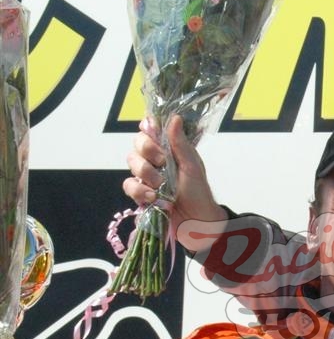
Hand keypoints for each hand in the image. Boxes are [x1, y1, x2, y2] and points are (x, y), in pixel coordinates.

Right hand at [122, 115, 229, 253]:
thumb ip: (180, 144)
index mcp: (169, 149)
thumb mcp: (192, 166)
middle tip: (161, 161)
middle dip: (147, 150)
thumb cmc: (198, 192)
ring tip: (160, 185)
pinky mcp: (141, 194)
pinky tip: (152, 197)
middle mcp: (155, 160)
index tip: (152, 130)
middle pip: (137, 143)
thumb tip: (175, 118)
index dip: (148, 127)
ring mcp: (147, 176)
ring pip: (131, 163)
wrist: (197, 221)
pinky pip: (129, 185)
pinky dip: (139, 190)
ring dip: (145, 172)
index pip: (151, 130)